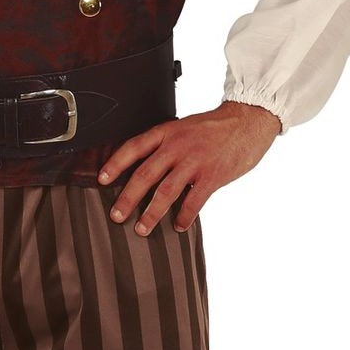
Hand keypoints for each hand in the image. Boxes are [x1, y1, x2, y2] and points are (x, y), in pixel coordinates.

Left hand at [96, 101, 282, 234]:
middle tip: (116, 215)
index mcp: (166, 132)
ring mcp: (195, 161)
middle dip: (128, 197)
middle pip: (145, 174)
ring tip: (141, 229)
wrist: (248, 120)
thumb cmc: (213, 128)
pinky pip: (194, 200)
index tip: (102, 180)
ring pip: (166, 191)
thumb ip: (164, 146)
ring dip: (151, 213)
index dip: (115, 164)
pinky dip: (184, 216)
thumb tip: (143, 169)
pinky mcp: (213, 175)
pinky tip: (178, 226)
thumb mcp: (182, 128)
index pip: (133, 147)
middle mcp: (177, 146)